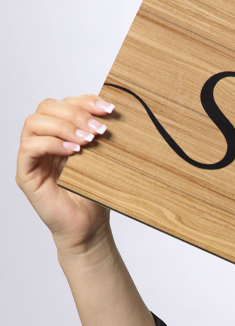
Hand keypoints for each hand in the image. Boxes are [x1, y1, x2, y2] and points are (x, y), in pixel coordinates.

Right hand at [16, 95, 114, 251]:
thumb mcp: (105, 158)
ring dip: (64, 126)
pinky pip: (29, 148)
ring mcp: (33, 156)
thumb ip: (103, 136)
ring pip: (34, 122)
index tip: (109, 109)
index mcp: (62, 132)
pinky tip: (73, 152)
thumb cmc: (97, 193)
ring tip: (87, 141)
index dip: (86, 100)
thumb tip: (117, 112)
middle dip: (75, 113)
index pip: (65, 102)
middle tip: (98, 130)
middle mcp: (45, 139)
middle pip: (46, 107)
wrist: (90, 225)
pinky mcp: (25, 173)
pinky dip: (52, 144)